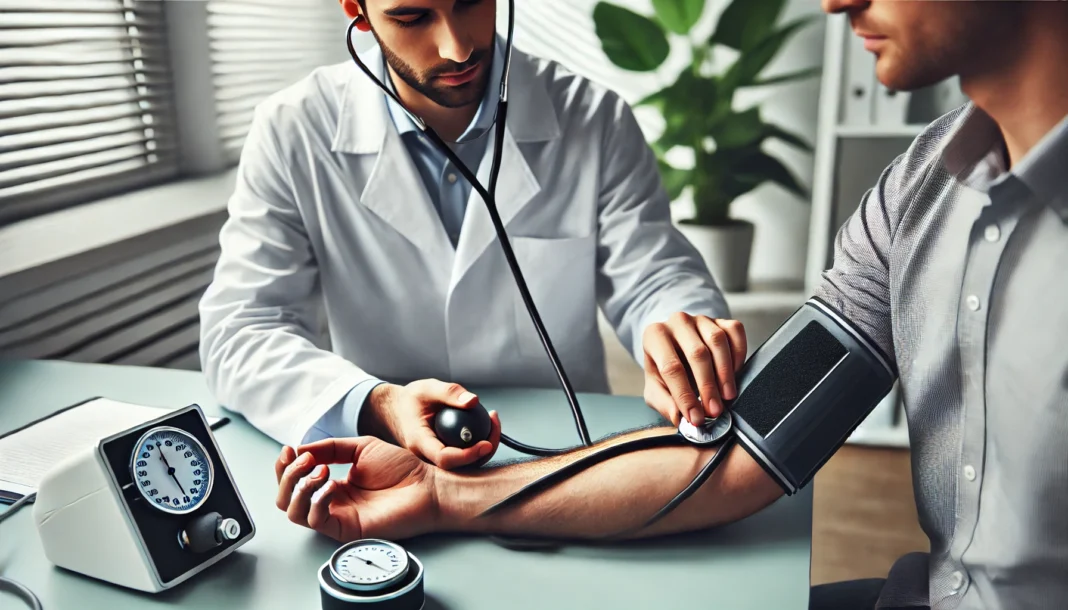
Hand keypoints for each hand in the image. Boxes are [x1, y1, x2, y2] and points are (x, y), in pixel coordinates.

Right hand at [274, 437, 439, 541]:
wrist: (428, 486)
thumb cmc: (402, 469)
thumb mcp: (361, 448)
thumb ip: (330, 448)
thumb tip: (300, 449)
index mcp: (332, 485)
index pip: (293, 481)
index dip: (284, 465)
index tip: (290, 449)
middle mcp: (330, 503)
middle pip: (285, 498)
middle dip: (286, 475)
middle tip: (305, 460)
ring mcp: (337, 517)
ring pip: (293, 512)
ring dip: (298, 487)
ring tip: (319, 470)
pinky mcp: (346, 529)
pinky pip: (316, 519)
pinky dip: (317, 499)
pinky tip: (333, 484)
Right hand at [364, 379, 501, 470]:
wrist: (395, 411)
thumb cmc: (409, 400)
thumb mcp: (426, 388)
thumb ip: (449, 392)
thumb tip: (474, 401)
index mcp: (419, 442)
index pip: (445, 459)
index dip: (468, 455)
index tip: (487, 442)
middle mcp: (427, 457)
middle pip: (461, 467)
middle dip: (485, 450)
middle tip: (495, 422)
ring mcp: (436, 460)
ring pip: (466, 464)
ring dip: (485, 446)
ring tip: (493, 419)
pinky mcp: (444, 456)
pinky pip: (464, 456)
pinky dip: (478, 443)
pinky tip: (485, 423)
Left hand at [642, 313, 746, 425]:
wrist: (676, 348)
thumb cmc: (664, 369)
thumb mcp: (656, 389)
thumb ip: (664, 403)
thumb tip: (680, 417)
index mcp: (654, 336)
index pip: (671, 367)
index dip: (684, 395)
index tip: (695, 416)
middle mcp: (677, 322)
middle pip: (697, 353)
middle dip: (707, 386)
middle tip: (714, 410)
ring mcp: (700, 319)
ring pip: (717, 341)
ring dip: (725, 373)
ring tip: (727, 396)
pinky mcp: (721, 320)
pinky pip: (735, 332)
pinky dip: (738, 354)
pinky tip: (735, 374)